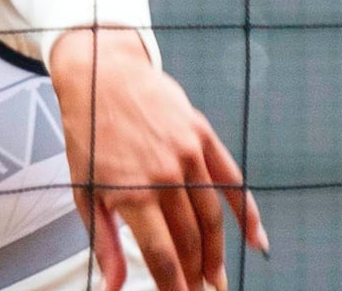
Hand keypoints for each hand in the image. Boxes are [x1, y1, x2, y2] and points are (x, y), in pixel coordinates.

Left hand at [48, 27, 270, 290]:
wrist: (101, 71)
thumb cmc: (89, 132)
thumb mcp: (84, 189)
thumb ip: (104, 242)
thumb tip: (111, 287)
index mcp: (132, 192)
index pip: (162, 255)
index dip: (174, 287)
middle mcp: (164, 175)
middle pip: (190, 241)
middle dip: (195, 275)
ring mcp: (188, 154)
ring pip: (213, 218)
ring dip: (218, 254)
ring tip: (217, 278)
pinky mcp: (202, 136)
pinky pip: (233, 181)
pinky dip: (248, 213)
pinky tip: (257, 240)